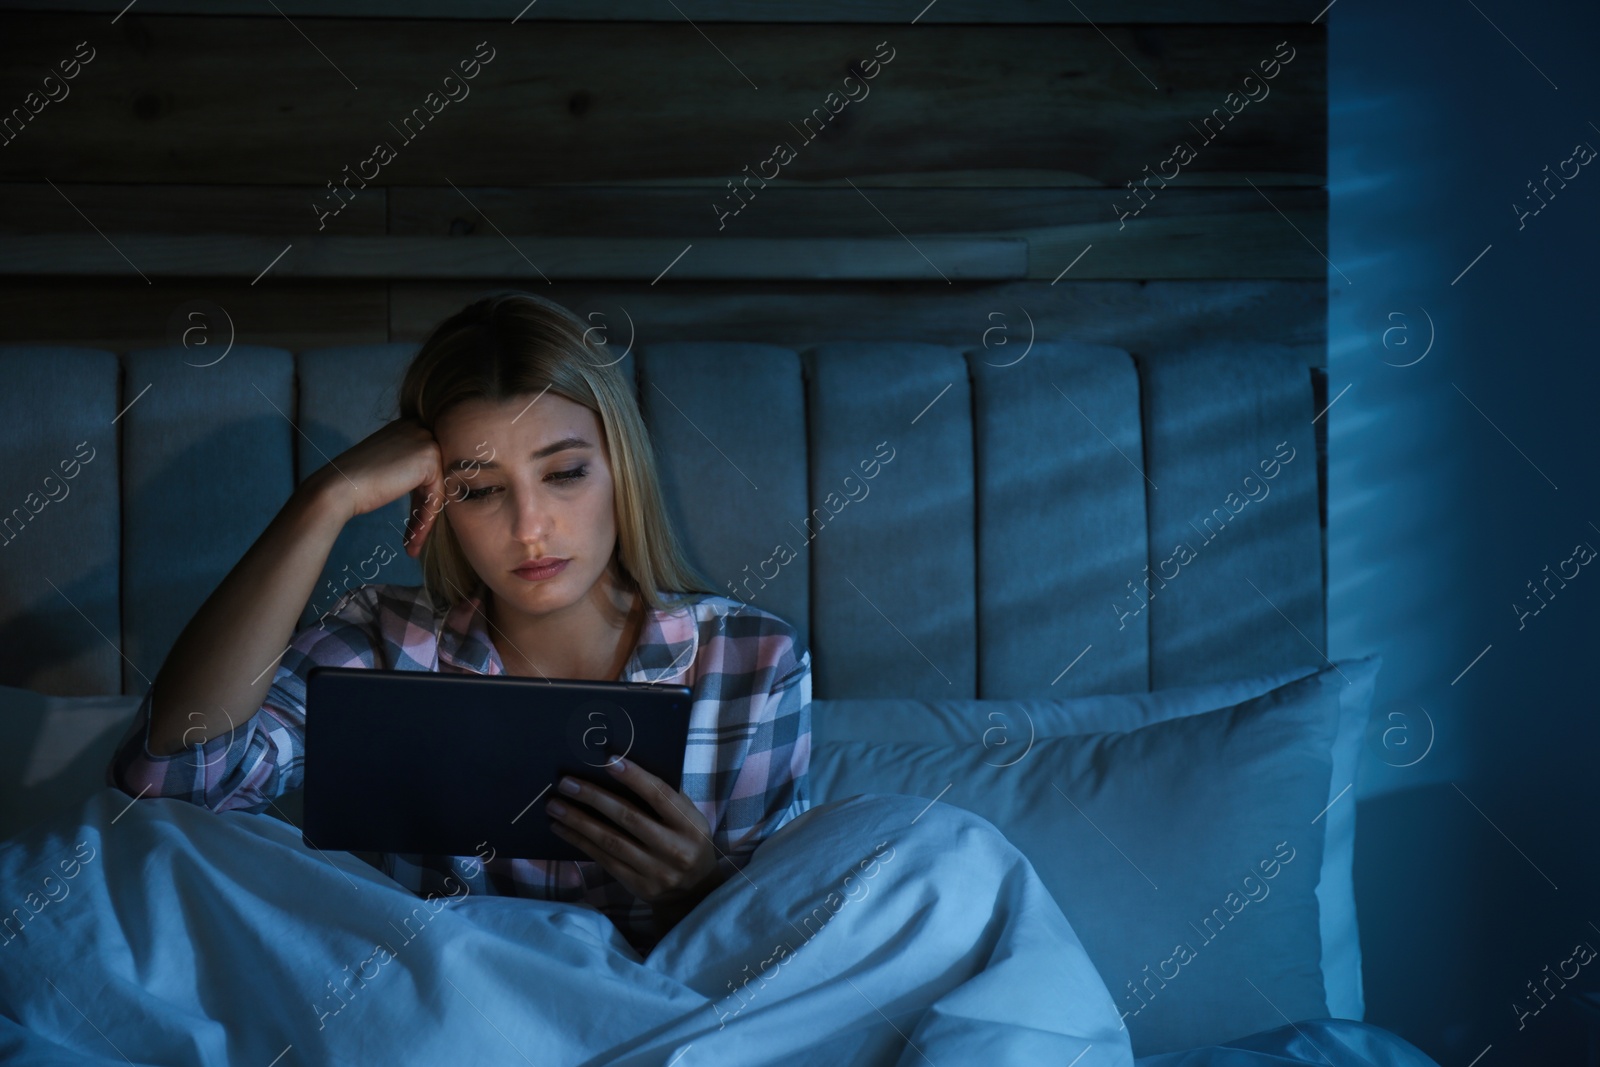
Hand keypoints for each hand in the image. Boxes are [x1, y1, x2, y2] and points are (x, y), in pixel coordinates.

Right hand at [304, 417, 458, 557]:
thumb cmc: (355, 482)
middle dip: (424, 511)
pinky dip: (426, 520)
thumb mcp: (387, 467)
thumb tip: (431, 488)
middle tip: (413, 539)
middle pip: (434, 479)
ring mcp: (426, 441)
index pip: (425, 469)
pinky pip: (436, 496)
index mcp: (406, 427)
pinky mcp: (430, 458)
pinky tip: (413, 541)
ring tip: (411, 545)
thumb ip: (408, 468)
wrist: (338, 487)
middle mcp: (418, 428)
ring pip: (436, 490)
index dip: (420, 499)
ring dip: (424, 521)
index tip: (413, 525)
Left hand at [546, 756, 725, 918]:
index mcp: (690, 825)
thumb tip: (623, 770)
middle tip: (566, 783)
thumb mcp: (689, 819)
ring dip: (579, 821)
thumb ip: (665, 799)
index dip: (634, 777)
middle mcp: (675, 848)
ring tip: (555, 805)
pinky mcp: (638, 885)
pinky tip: (563, 829)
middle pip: (629, 817)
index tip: (608, 760)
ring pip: (611, 841)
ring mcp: (656, 870)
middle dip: (594, 797)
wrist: (695, 891)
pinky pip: (604, 860)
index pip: (660, 795)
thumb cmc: (687, 841)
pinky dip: (581, 842)